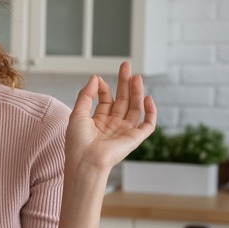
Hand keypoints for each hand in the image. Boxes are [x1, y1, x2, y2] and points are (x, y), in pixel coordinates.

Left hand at [65, 61, 155, 176]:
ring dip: (136, 92)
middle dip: (124, 83)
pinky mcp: (135, 138)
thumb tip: (95, 77)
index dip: (103, 88)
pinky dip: (151, 111)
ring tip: (136, 77)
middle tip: (126, 65)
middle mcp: (112, 126)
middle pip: (122, 100)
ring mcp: (124, 131)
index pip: (106, 100)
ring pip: (134, 108)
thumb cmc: (77, 142)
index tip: (98, 80)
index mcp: (98, 122)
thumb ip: (86, 95)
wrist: (85, 162)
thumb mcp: (77, 113)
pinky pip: (148, 124)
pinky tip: (148, 98)